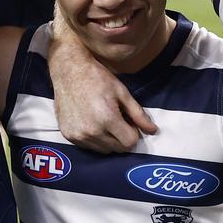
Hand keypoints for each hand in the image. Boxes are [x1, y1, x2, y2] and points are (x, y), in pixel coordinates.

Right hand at [49, 17, 156, 152]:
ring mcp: (78, 136)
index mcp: (107, 119)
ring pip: (103, 150)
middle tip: (118, 120)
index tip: (129, 122)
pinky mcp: (69, 136)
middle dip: (122, 138)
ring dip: (108, 141)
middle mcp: (92, 131)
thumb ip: (138, 114)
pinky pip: (89, 146)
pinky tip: (92, 122)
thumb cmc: (97, 78)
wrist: (69, 72)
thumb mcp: (122, 93)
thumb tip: (153, 130)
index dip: (133, 133)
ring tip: (104, 121)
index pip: (130, 143)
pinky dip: (94, 139)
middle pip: (117, 149)